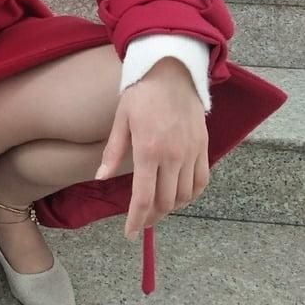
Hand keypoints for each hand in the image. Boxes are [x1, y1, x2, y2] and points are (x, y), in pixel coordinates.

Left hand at [94, 57, 209, 240]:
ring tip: (157, 208)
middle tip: (141, 221)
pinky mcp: (203, 147)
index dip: (136, 220)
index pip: (143, 197)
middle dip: (151, 216)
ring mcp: (191, 152)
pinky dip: (191, 195)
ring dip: (170, 207)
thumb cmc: (141, 93)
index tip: (130, 233)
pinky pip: (201, 181)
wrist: (172, 71)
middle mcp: (172, 156)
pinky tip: (179, 196)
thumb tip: (100, 178)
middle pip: (164, 201)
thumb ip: (113, 152)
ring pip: (184, 195)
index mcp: (148, 150)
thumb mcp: (121, 119)